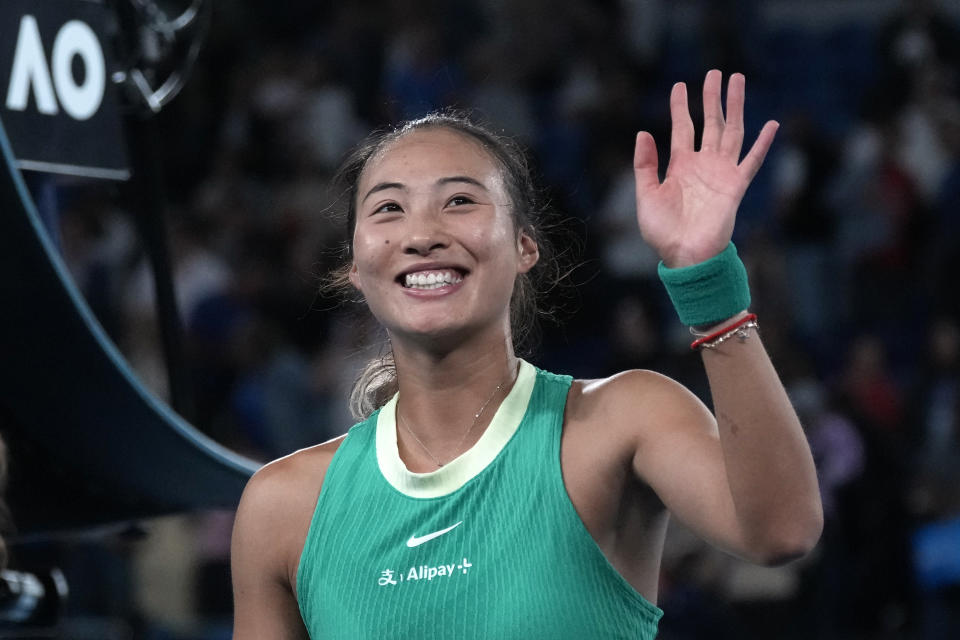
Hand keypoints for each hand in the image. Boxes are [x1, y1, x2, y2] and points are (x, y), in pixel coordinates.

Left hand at [633, 70, 777, 267]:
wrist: (685, 256)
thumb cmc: (663, 231)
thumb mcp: (646, 195)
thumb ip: (645, 164)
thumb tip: (643, 132)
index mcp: (679, 165)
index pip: (683, 128)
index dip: (681, 107)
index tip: (680, 85)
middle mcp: (703, 164)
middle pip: (710, 123)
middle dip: (712, 98)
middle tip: (715, 73)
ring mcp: (721, 173)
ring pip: (732, 132)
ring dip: (735, 107)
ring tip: (738, 80)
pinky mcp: (736, 186)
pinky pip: (752, 161)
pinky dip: (762, 143)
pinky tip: (772, 124)